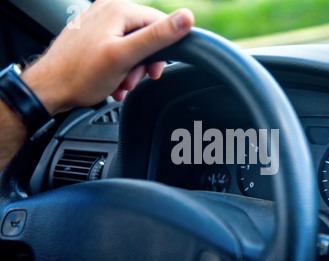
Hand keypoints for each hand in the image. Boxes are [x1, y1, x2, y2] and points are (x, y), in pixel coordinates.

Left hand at [20, 0, 193, 115]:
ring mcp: (98, 22)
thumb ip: (157, 37)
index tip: (155, 72)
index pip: (159, 23)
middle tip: (133, 80)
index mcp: (118, 9)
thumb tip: (186, 18)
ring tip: (120, 84)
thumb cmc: (81, 75)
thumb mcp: (125, 57)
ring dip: (131, 70)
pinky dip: (119, 68)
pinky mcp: (92, 36)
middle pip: (145, 36)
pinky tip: (113, 83)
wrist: (49, 89)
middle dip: (143, 64)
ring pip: (131, 45)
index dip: (162, 51)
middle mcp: (107, 10)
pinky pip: (117, 50)